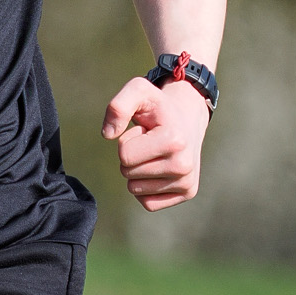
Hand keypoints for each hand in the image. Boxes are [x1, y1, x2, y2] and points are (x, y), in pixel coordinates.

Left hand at [102, 75, 209, 209]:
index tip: (145, 132)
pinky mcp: (187, 193)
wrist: (187, 118)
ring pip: (135, 189)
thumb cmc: (157, 107)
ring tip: (156, 153)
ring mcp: (187, 182)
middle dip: (132, 156)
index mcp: (173, 140)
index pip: (124, 155)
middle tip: (150, 142)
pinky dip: (146, 187)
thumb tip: (107, 134)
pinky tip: (159, 169)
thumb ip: (118, 106)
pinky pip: (147, 203)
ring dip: (138, 171)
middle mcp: (184, 164)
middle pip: (128, 173)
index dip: (127, 141)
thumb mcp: (138, 91)